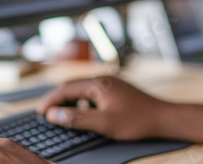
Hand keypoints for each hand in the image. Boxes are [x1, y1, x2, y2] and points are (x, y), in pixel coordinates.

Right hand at [36, 76, 167, 140]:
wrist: (163, 117)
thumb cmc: (136, 120)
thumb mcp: (103, 123)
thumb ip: (76, 118)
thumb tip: (53, 115)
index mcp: (98, 84)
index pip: (66, 88)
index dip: (50, 101)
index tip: (39, 112)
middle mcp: (103, 79)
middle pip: (73, 86)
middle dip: (57, 99)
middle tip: (45, 113)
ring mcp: (111, 83)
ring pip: (83, 89)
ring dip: (70, 100)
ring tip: (61, 113)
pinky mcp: (117, 90)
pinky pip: (93, 93)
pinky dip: (82, 101)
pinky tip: (84, 112)